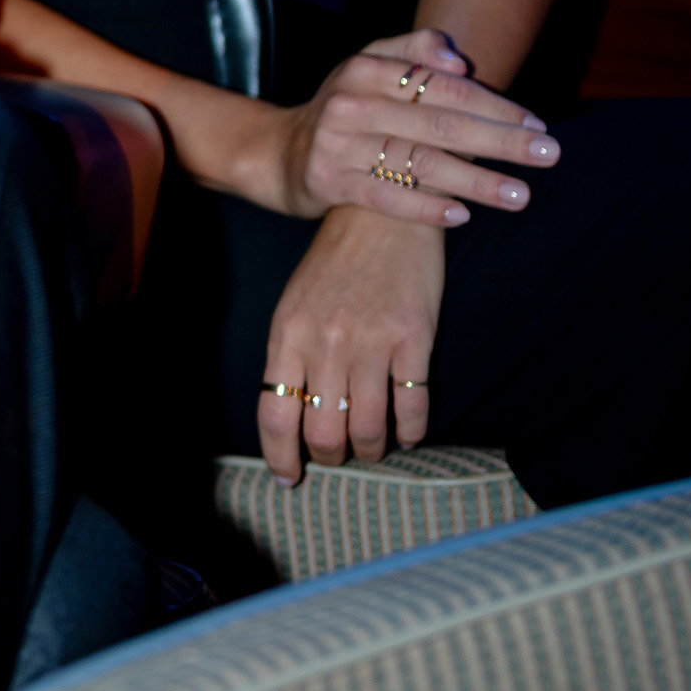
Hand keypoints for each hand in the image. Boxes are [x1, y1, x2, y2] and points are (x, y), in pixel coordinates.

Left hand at [257, 210, 443, 480]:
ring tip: (373, 445)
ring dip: (370, 450)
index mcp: (288, 334)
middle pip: (323, 433)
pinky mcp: (415, 339)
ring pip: (368, 430)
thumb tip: (290, 420)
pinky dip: (410, 433)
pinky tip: (407, 433)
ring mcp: (372, 342)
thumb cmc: (334, 263)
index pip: (276, 415)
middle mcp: (326, 342)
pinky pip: (412, 408)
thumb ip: (289, 358)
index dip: (280, 457)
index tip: (287, 478)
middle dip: (329, 457)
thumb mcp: (294, 304)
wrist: (383, 212)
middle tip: (337, 455)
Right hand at [271, 28, 557, 226]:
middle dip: (500, 141)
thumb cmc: (342, 109)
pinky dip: (424, 208)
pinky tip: (461, 217)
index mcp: (367, 68)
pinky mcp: (327, 181)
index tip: (537, 124)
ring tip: (520, 194)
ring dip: (475, 180)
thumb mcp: (368, 67)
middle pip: (440, 124)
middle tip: (548, 155)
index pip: (444, 86)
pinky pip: (385, 198)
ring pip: (419, 164)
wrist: (278, 153)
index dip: (494, 105)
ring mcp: (339, 144)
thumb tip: (458, 58)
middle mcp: (352, 102)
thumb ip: (413, 51)